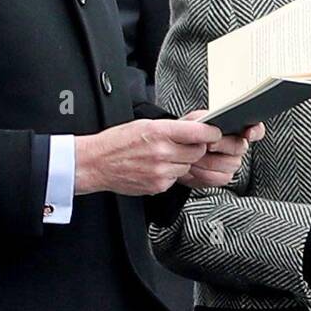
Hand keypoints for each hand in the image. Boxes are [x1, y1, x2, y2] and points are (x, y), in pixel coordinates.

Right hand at [73, 118, 221, 196]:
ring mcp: (161, 171)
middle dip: (194, 148)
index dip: (210, 133)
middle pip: (197, 152)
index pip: (198, 132)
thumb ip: (171, 128)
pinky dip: (171, 174)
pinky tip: (156, 167)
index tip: (214, 132)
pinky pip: (175, 179)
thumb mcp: (144, 124)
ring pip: (187, 166)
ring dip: (182, 162)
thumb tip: (195, 129)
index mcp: (159, 132)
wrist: (96, 163)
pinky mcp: (158, 186)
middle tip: (183, 145)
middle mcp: (162, 152)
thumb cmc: (117, 142)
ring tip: (163, 156)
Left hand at [177, 112, 264, 187]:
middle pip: (241, 147)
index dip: (255, 131)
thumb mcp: (193, 120)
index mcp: (236, 128)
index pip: (256, 129)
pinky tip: (193, 167)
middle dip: (224, 145)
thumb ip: (206, 119)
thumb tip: (214, 122)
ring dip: (210, 160)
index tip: (248, 133)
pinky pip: (220, 177)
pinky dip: (204, 173)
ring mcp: (232, 162)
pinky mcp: (223, 177)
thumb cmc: (187, 133)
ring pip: (231, 163)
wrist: (176, 154)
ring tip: (194, 156)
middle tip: (208, 144)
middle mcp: (238, 146)